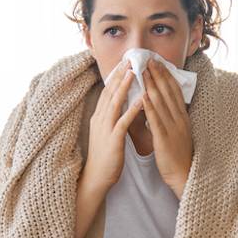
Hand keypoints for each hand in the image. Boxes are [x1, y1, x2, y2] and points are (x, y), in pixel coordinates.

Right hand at [84, 59, 141, 188]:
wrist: (96, 178)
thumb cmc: (104, 156)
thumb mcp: (106, 132)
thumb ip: (111, 117)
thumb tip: (119, 104)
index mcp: (99, 116)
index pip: (107, 91)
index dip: (115, 76)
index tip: (124, 62)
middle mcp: (100, 119)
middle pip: (110, 92)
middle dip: (119, 74)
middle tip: (129, 58)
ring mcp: (105, 129)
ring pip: (115, 103)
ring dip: (125, 86)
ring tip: (134, 72)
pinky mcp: (113, 140)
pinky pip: (123, 122)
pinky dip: (132, 110)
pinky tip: (141, 100)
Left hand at [141, 58, 193, 197]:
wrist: (184, 175)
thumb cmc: (178, 155)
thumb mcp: (178, 132)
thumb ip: (171, 117)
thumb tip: (162, 104)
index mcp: (182, 117)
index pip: (174, 91)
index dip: (166, 75)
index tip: (158, 62)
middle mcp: (179, 119)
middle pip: (168, 92)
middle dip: (158, 74)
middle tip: (148, 59)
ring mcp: (173, 128)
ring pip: (161, 102)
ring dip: (151, 84)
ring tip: (142, 70)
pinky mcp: (164, 138)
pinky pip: (156, 119)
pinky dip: (149, 106)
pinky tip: (142, 95)